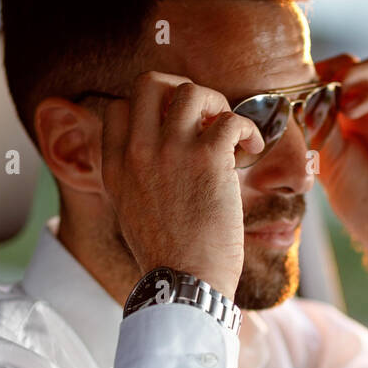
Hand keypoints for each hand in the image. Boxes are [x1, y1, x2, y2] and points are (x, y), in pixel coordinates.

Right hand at [101, 71, 263, 297]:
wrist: (186, 284)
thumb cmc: (168, 258)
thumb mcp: (131, 214)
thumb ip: (136, 181)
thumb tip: (157, 166)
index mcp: (116, 167)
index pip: (117, 109)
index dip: (147, 112)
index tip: (172, 131)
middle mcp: (138, 152)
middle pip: (150, 83)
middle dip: (180, 90)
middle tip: (202, 117)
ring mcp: (172, 152)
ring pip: (191, 91)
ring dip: (216, 105)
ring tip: (229, 134)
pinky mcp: (208, 159)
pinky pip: (231, 120)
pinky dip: (247, 130)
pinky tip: (251, 151)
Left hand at [314, 55, 367, 296]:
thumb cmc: (362, 202)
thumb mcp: (329, 163)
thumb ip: (317, 131)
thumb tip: (296, 102)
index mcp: (356, 115)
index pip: (337, 75)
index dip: (316, 74)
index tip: (294, 85)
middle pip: (357, 65)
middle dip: (332, 69)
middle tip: (312, 85)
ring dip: (352, 76)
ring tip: (332, 96)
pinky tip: (350, 109)